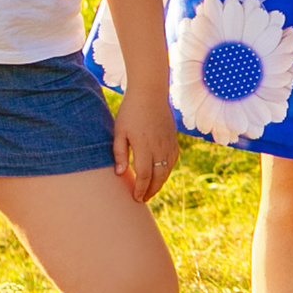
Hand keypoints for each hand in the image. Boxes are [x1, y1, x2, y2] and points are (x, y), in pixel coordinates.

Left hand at [114, 83, 179, 201]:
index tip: (135, 198)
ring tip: (150, 190)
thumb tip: (121, 173)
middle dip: (151, 190)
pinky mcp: (174, 140)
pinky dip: (167, 171)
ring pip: (167, 170)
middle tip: (143, 199)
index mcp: (144, 146)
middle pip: (158, 176)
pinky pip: (173, 161)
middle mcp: (159, 147)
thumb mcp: (119, 131)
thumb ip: (120, 153)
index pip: (144, 175)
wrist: (150, 93)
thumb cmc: (130, 111)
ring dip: (159, 183)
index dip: (140, 189)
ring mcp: (169, 143)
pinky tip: (160, 174)